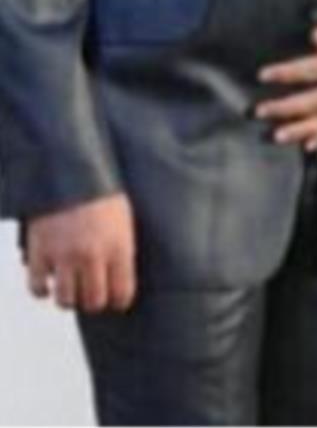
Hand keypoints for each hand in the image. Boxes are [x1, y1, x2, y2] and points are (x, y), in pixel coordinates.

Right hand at [25, 192, 135, 312]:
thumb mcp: (125, 221)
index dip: (119, 301)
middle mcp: (93, 255)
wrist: (71, 168)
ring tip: (71, 289)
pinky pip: (37, 287)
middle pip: (94, 301)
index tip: (116, 299)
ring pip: (66, 300)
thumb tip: (122, 278)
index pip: (122, 294)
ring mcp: (64, 254)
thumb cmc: (103, 193)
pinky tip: (49, 282)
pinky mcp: (39, 250)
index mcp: (120, 247)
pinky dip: (42, 289)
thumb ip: (123, 251)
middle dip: (94, 300)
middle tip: (92, 292)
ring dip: (69, 298)